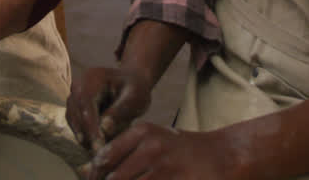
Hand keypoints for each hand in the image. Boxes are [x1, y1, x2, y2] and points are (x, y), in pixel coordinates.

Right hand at [66, 66, 153, 151]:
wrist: (131, 83)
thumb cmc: (135, 88)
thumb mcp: (135, 97)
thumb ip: (120, 111)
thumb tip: (104, 130)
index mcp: (92, 77)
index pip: (86, 102)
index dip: (90, 126)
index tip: (98, 146)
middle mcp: (78, 85)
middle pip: (75, 112)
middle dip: (86, 134)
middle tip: (98, 154)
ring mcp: (74, 96)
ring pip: (73, 120)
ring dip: (84, 136)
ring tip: (98, 152)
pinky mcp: (75, 108)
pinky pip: (75, 124)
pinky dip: (84, 135)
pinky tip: (95, 146)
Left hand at [87, 124, 236, 179]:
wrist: (221, 156)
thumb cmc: (179, 150)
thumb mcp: (151, 140)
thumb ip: (121, 152)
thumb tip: (87, 171)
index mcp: (142, 133)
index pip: (104, 159)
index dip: (93, 176)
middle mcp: (151, 148)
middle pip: (114, 179)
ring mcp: (165, 168)